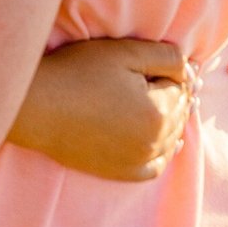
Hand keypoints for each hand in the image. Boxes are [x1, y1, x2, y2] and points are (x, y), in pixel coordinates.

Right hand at [19, 37, 195, 181]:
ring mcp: (139, 162)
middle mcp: (155, 143)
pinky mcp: (122, 173)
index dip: (170, 71)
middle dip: (173, 95)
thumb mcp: (124, 52)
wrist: (38, 107)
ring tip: (154, 100)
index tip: (154, 61)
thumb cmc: (78, 73)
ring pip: (171, 139)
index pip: (183, 88)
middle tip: (153, 76)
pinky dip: (161, 151)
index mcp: (159, 112)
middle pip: (180, 114)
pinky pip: (156, 166)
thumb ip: (164, 56)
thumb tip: (189, 70)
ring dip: (169, 120)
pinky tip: (156, 138)